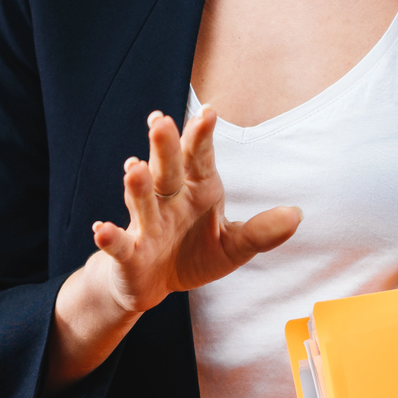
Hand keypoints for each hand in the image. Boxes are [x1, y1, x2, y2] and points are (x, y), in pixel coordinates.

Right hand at [44, 107, 300, 391]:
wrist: (153, 284)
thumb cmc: (194, 253)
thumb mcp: (233, 246)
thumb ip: (261, 232)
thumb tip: (297, 215)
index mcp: (197, 189)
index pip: (200, 158)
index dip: (201, 137)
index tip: (208, 113)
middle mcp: (169, 199)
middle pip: (167, 169)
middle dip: (164, 147)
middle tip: (162, 121)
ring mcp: (146, 224)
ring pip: (142, 201)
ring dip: (137, 186)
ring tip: (133, 167)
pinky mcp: (129, 253)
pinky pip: (119, 244)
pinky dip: (110, 237)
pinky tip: (100, 228)